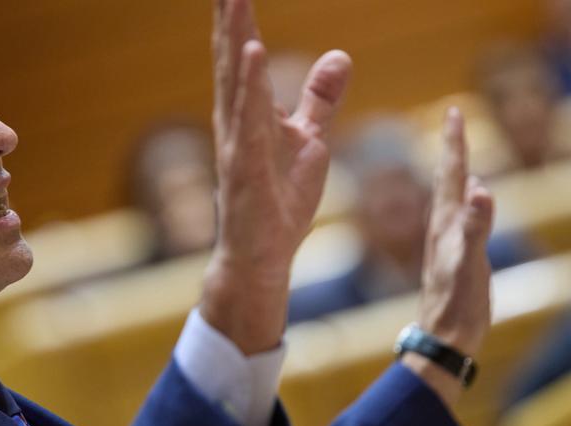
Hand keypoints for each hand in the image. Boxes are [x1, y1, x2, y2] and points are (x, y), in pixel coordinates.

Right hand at [200, 0, 351, 354]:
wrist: (263, 255)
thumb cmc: (279, 201)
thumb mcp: (310, 141)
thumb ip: (320, 100)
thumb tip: (339, 56)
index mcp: (251, 113)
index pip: (246, 55)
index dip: (242, 18)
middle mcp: (237, 121)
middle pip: (233, 58)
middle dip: (231, 16)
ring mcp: (238, 144)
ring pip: (236, 81)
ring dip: (236, 36)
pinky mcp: (245, 169)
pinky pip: (247, 121)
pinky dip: (249, 86)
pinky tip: (252, 52)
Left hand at [406, 108, 493, 406]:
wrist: (443, 335)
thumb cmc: (457, 302)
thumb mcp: (471, 262)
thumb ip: (475, 226)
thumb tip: (479, 188)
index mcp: (445, 223)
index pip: (450, 174)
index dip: (454, 143)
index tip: (453, 112)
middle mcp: (441, 226)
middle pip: (447, 179)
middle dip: (453, 148)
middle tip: (454, 119)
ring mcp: (446, 241)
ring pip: (449, 197)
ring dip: (455, 171)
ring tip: (457, 154)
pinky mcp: (453, 256)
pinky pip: (457, 218)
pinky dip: (462, 201)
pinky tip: (465, 204)